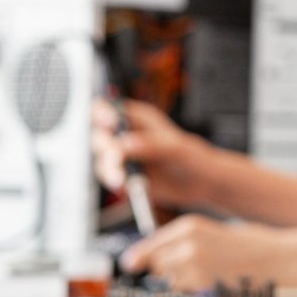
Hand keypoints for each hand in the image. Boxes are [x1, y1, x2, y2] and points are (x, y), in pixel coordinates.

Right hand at [92, 99, 217, 212]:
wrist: (198, 184)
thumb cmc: (191, 156)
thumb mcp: (174, 147)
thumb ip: (149, 144)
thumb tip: (124, 144)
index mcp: (136, 118)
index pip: (107, 109)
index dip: (102, 113)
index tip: (110, 123)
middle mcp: (124, 135)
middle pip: (99, 135)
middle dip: (104, 146)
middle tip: (115, 157)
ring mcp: (122, 157)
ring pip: (101, 160)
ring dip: (108, 169)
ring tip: (121, 179)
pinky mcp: (122, 177)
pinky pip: (110, 179)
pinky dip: (115, 183)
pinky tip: (125, 187)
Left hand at [118, 215, 296, 291]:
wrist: (283, 260)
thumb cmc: (259, 245)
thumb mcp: (218, 231)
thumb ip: (188, 240)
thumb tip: (165, 254)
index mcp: (190, 226)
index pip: (149, 246)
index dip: (139, 258)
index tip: (132, 265)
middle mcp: (186, 245)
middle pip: (155, 266)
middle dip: (165, 271)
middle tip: (187, 273)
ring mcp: (194, 270)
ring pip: (170, 284)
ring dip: (180, 285)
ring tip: (207, 280)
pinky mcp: (204, 291)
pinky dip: (195, 296)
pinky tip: (214, 288)